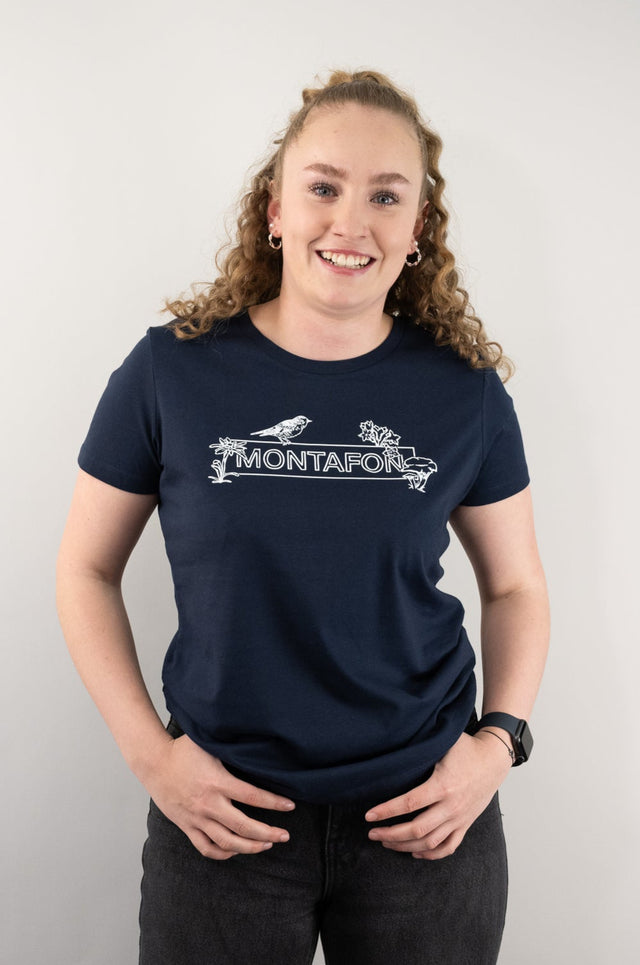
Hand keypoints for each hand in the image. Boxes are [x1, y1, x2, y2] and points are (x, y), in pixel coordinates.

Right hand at [143, 732, 294, 859]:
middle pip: (243, 827)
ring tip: (267, 845)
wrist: (153, 763)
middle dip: (268, 833)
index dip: (274, 803)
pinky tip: (236, 851)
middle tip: (285, 836)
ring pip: (227, 842)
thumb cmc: (182, 750)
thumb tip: (255, 735)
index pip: (252, 796)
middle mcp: (208, 804)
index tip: (290, 806)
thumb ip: (231, 743)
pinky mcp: (187, 826)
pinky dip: (223, 853)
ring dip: (250, 847)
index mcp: (217, 782)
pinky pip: (206, 848)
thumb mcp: (208, 742)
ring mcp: (197, 818)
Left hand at [365, 731, 511, 859]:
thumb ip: (421, 745)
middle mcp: (451, 806)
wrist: (494, 760)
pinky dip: (431, 854)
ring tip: (386, 843)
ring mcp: (459, 818)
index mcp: (442, 785)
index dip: (387, 811)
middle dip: (390, 834)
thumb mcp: (444, 741)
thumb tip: (393, 739)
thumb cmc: (467, 748)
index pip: (409, 803)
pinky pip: (449, 847)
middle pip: (417, 830)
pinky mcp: (466, 824)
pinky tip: (415, 853)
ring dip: (405, 846)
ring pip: (430, 842)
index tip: (369, 816)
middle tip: (372, 833)